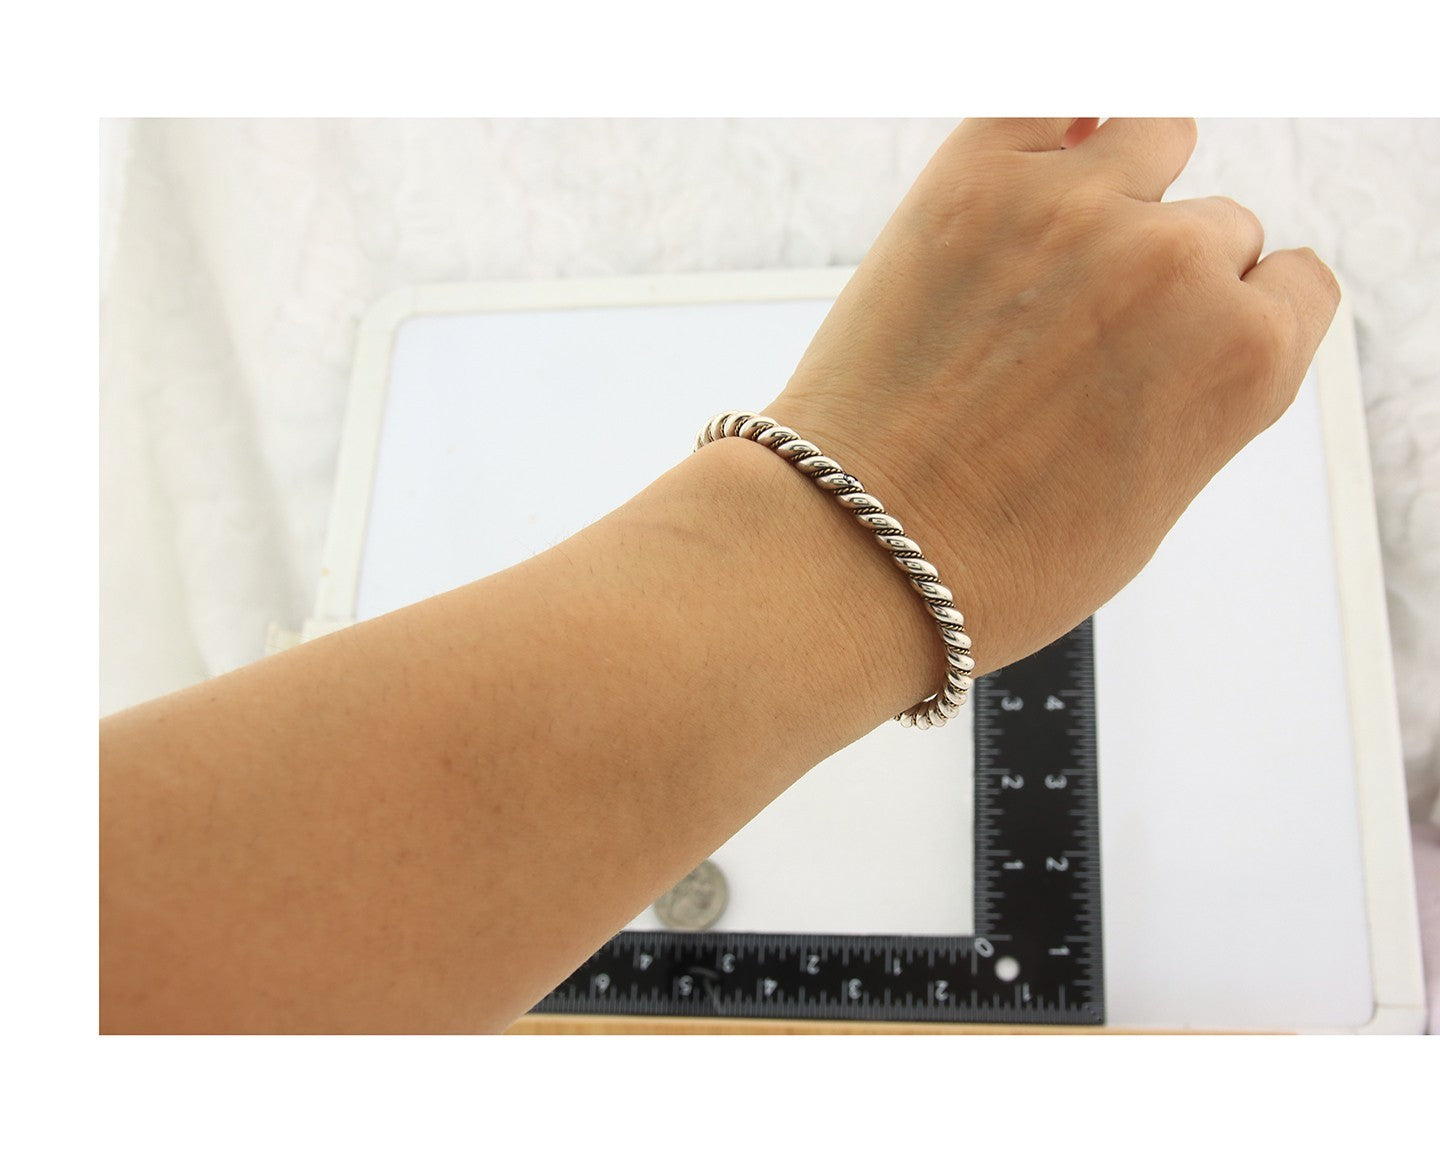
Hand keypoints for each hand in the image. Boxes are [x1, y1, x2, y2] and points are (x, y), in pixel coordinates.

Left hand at [765, 117, 1340, 674]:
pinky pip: (1051, 96)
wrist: (857, 551)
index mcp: (1246, 358)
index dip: (1235, 316)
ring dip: (1122, 185)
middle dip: (1162, 278)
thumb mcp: (1152, 502)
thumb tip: (1188, 328)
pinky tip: (1031, 163)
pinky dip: (1053, 121)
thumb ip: (1200, 397)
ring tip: (1055, 254)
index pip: (1292, 283)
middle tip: (1084, 335)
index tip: (1182, 340)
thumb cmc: (993, 558)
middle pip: (1215, 229)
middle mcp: (1179, 266)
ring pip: (1154, 139)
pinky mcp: (974, 177)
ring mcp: (1076, 209)